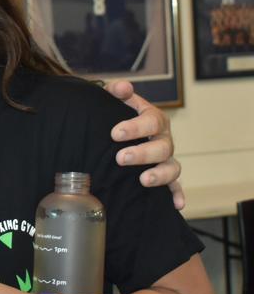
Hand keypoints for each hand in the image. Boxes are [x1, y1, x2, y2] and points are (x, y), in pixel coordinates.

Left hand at [104, 79, 183, 209]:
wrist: (117, 133)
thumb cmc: (116, 115)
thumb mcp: (115, 100)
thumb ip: (116, 90)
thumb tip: (122, 87)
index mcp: (153, 119)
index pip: (151, 120)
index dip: (135, 127)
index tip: (115, 133)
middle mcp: (163, 139)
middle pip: (161, 147)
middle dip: (142, 153)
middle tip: (120, 158)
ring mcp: (166, 159)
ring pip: (172, 168)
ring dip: (159, 175)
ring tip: (143, 180)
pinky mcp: (166, 177)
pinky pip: (176, 187)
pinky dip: (177, 195)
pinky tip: (176, 205)